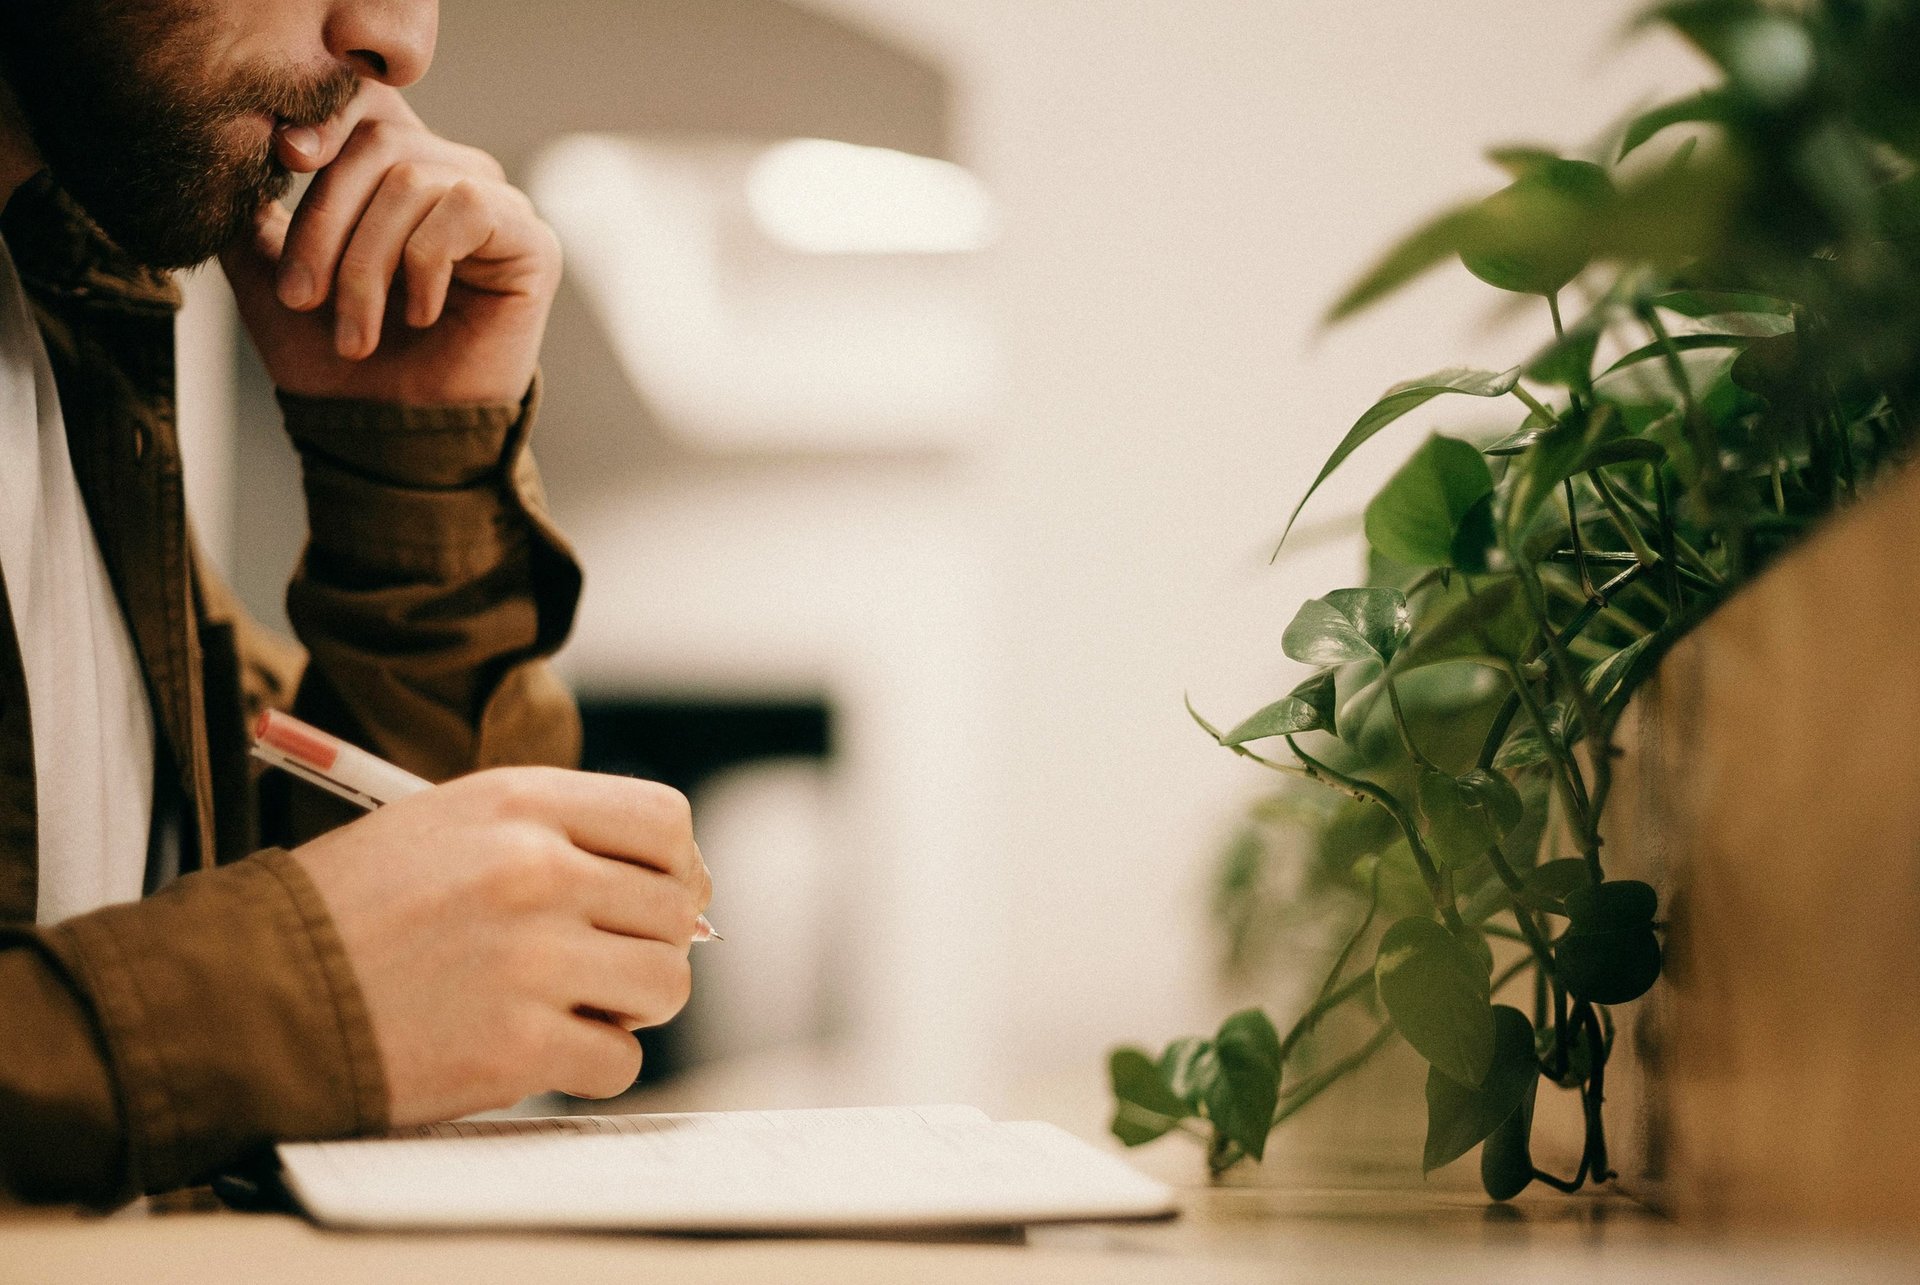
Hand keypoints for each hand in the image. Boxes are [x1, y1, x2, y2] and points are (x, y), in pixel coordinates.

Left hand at [219, 81, 560, 405]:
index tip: (284, 158)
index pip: (364, 103)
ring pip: (413, 180)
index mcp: (394, 174)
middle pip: (378, 142)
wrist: (392, 438)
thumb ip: (251, 217)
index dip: (325, 116)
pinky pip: (466, 208)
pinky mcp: (531, 242)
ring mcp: (495, 207)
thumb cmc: (336, 366)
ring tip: (356, 333)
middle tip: (300, 299)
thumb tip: (238, 161)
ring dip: (367, 263)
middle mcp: (450, 177)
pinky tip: (421, 315)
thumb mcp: (270, 280)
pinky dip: (426, 263)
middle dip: (326, 223)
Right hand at [291, 767, 712, 1125]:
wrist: (250, 996)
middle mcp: (536, 869)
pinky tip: (539, 1048)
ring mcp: (532, 958)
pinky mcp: (518, 1044)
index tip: (655, 897)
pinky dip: (590, 1064)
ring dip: (630, 1005)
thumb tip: (670, 885)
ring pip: (665, 984)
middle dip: (648, 942)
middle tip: (600, 963)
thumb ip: (553, 837)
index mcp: (519, 802)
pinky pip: (621, 1060)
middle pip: (674, 909)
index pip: (665, 821)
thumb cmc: (346, 912)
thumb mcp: (446, 825)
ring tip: (572, 1003)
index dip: (675, 867)